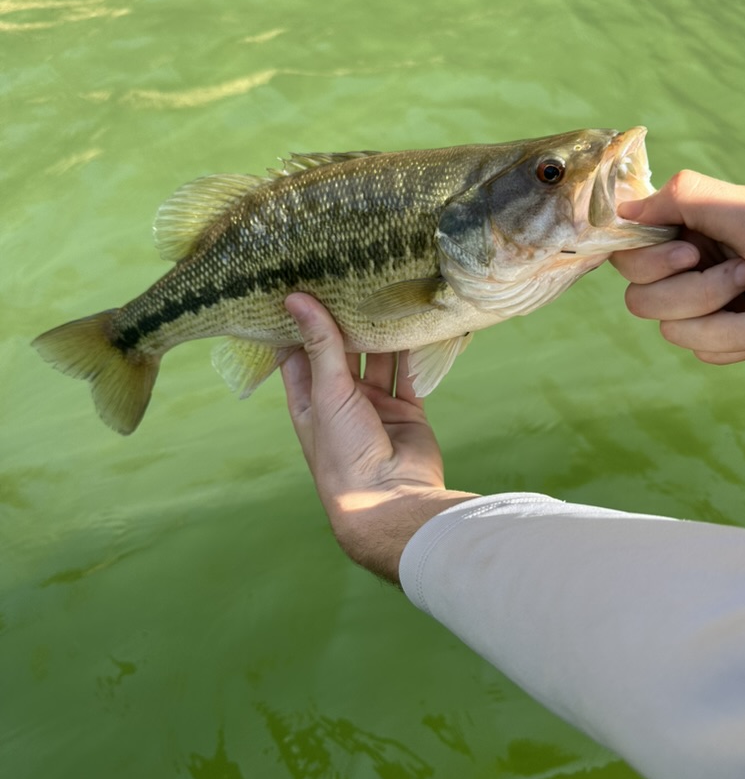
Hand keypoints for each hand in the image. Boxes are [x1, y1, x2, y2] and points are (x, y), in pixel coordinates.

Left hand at [280, 294, 476, 583]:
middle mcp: (340, 404)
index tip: (301, 285)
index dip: (299, 324)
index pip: (298, 355)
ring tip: (383, 293)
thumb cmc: (343, 453)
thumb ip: (319, 344)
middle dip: (345, 322)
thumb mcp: (327, 393)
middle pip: (340, 354)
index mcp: (308, 403)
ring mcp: (374, 409)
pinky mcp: (406, 413)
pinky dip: (413, 354)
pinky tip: (414, 323)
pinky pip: (409, 377)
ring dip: (380, 335)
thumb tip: (295, 299)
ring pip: (377, 362)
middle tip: (348, 278)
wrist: (390, 501)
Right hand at [611, 171, 744, 362]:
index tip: (690, 254)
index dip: (650, 261)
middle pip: (640, 300)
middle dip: (694, 295)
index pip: (631, 252)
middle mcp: (695, 267)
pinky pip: (704, 353)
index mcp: (695, 229)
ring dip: (725, 324)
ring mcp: (710, 307)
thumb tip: (625, 208)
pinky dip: (740, 342)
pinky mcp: (729, 338)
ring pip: (672, 331)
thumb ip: (684, 199)